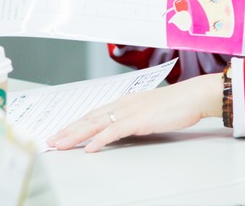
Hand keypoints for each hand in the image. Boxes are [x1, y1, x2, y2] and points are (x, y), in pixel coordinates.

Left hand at [47, 73, 222, 152]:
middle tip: (52, 140)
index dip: (76, 123)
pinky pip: (114, 131)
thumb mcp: (149, 111)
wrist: (193, 96)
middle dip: (68, 130)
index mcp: (124, 102)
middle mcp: (123, 104)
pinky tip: (89, 148)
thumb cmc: (176, 104)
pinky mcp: (138, 120)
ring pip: (96, 124)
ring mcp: (129, 111)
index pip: (94, 114)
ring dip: (76, 135)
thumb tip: (122, 128)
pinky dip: (99, 140)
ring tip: (61, 144)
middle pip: (89, 118)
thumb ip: (134, 118)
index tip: (62, 132)